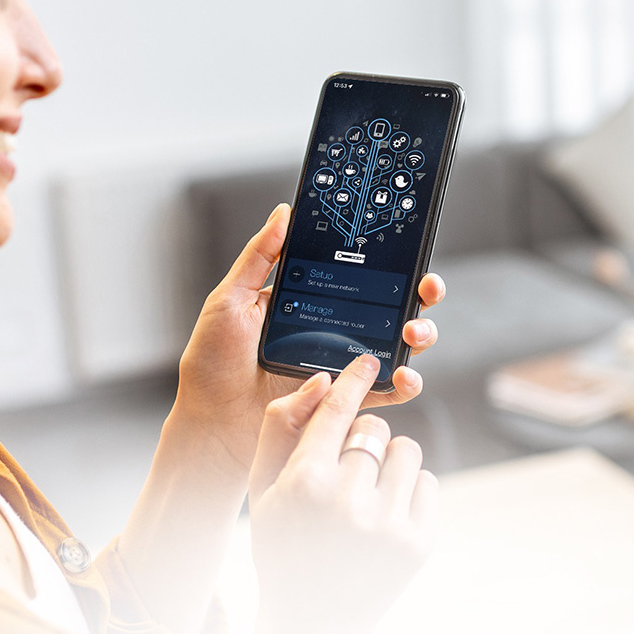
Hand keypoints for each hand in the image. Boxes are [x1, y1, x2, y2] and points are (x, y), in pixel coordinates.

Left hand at [172, 203, 446, 475]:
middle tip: (425, 289)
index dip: (391, 262)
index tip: (410, 250)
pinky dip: (404, 385)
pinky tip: (404, 376)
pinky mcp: (344, 402)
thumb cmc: (212, 363)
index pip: (360, 275)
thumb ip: (258, 257)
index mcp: (311, 301)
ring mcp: (342, 367)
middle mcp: (333, 331)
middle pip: (392, 307)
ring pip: (398, 347)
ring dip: (419, 335)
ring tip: (413, 332)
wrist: (208, 420)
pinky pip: (384, 393)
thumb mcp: (230, 300)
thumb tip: (283, 213)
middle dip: (420, 295)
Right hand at [247, 354, 437, 633]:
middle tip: (346, 470)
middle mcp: (348, 501)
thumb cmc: (282, 545)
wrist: (314, 622)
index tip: (366, 361)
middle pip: (373, 428)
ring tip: (367, 493)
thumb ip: (280, 430)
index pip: (337, 411)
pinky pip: (427, 483)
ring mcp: (388, 524)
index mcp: (304, 483)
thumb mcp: (261, 490)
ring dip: (388, 462)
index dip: (353, 380)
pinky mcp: (419, 541)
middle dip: (362, 439)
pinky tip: (385, 515)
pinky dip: (409, 490)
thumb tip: (322, 382)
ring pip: (406, 450)